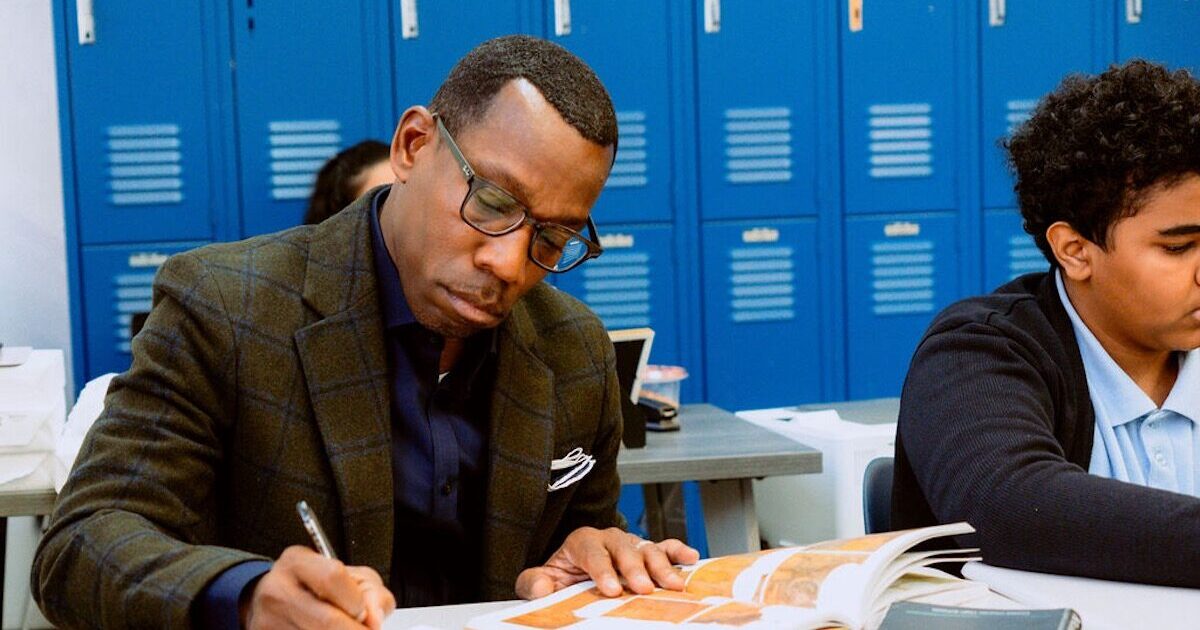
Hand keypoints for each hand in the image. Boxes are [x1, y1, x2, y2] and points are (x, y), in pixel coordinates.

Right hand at [243, 546, 396, 629]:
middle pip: (327, 620)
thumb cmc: (319, 587)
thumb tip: (374, 619)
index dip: (356, 601)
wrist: (277, 602)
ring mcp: (268, 620)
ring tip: (344, 628)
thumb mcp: (350, 577)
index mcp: (297, 562)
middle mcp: (277, 590)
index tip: (363, 613)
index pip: (332, 577)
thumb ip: (372, 592)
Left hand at [515, 527, 699, 598]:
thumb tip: (542, 586)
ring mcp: (631, 544)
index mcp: (582, 541)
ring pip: (648, 548)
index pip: (592, 551)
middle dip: (635, 568)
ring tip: (673, 584)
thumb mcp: (540, 579)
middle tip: (644, 588)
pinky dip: (678, 551)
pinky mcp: (646, 552)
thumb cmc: (559, 577)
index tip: (610, 590)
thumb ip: (534, 582)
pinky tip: (691, 558)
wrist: (572, 574)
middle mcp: (609, 538)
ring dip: (662, 566)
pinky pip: (665, 547)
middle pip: (624, 548)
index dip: (602, 570)